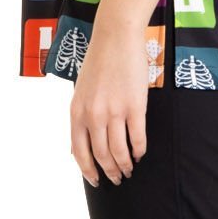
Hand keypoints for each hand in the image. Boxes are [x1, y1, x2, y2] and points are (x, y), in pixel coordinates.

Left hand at [70, 15, 148, 186]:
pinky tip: (141, 153)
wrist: (116, 37)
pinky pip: (138, 137)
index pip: (80, 152)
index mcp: (77, 112)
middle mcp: (93, 115)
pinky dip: (139, 150)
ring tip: (129, 169)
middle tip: (117, 179)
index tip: (96, 181)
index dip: (88, 171)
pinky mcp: (135, 106)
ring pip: (119, 151)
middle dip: (110, 172)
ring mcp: (114, 111)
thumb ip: (81, 117)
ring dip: (125, 165)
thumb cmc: (98, 62)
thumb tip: (79, 145)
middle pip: (101, 155)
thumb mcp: (80, 91)